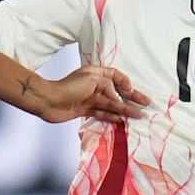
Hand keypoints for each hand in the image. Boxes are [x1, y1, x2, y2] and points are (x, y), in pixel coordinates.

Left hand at [34, 65, 150, 123]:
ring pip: (112, 104)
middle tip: (147, 103)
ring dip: (125, 110)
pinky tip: (122, 120)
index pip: (116, 75)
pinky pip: (103, 113)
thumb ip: (108, 87)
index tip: (131, 90)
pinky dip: (112, 116)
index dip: (125, 82)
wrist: (48, 101)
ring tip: (138, 115)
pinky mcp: (86, 110)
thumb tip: (117, 100)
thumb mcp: (92, 80)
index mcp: (96, 73)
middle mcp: (95, 85)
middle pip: (117, 91)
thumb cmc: (68, 87)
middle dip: (132, 98)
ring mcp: (91, 98)